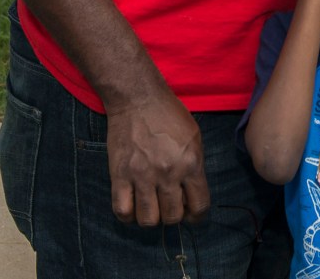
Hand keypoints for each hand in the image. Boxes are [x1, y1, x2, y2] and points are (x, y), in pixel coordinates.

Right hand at [104, 87, 208, 225]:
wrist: (138, 98)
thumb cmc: (169, 115)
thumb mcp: (194, 137)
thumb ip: (195, 167)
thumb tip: (192, 194)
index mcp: (190, 164)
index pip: (199, 206)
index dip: (197, 216)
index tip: (191, 212)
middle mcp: (168, 173)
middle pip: (173, 217)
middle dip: (173, 216)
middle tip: (169, 205)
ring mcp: (142, 176)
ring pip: (148, 220)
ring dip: (152, 218)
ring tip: (151, 205)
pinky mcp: (120, 175)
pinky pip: (122, 210)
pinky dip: (128, 215)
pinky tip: (132, 205)